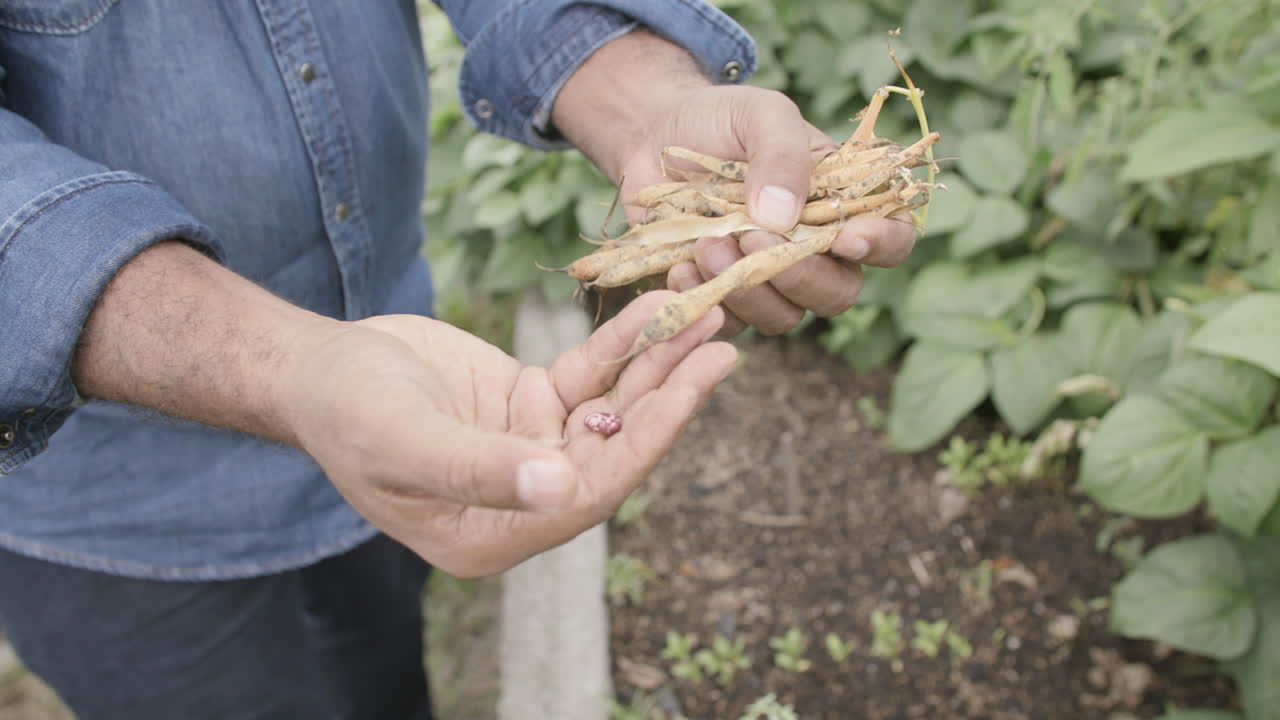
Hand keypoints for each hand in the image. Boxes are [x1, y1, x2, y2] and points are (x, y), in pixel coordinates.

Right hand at [279, 293, 735, 576]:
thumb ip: (480, 470)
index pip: (592, 492)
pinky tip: (655, 306)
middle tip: (723, 344)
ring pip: (612, 407)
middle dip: (670, 395)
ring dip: (657, 363)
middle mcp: (523, 499)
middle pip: (615, 448)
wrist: (317, 370)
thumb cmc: (347, 413)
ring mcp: (530, 448)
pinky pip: (588, 374)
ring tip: (705, 314)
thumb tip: (563, 489)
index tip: (697, 383)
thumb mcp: (406, 442)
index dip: (648, 438)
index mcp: (495, 534)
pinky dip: (619, 342)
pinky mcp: (531, 404)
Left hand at [617, 84, 917, 335]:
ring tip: (706, 244)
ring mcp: (768, 277)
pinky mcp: (723, 293)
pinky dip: (705, 298)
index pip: (889, 239)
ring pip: (783, 316)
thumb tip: (784, 218)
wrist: (655, 134)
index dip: (880, 246)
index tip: (845, 238)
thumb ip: (781, 154)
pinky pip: (728, 320)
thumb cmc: (721, 120)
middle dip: (798, 274)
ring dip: (747, 290)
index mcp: (840, 202)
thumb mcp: (759, 114)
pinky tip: (683, 264)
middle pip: (837, 292)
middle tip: (750, 238)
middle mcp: (813, 248)